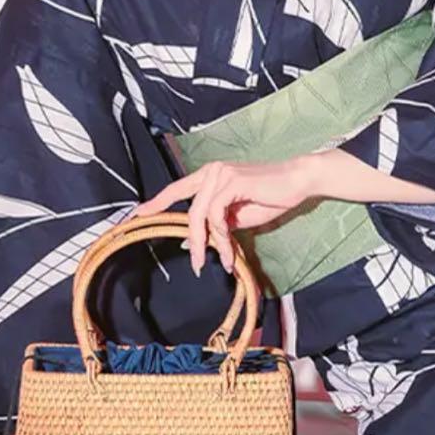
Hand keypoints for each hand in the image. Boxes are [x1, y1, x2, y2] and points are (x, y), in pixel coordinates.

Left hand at [128, 156, 319, 276]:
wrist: (298, 183)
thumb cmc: (271, 197)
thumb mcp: (237, 217)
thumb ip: (214, 225)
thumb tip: (187, 240)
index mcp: (211, 175)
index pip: (177, 189)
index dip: (156, 202)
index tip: (137, 215)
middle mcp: (212, 171)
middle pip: (187, 209)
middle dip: (192, 240)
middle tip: (196, 263)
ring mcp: (220, 174)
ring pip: (200, 214)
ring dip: (210, 243)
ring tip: (224, 260)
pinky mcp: (231, 181)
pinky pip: (216, 214)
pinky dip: (222, 235)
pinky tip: (232, 249)